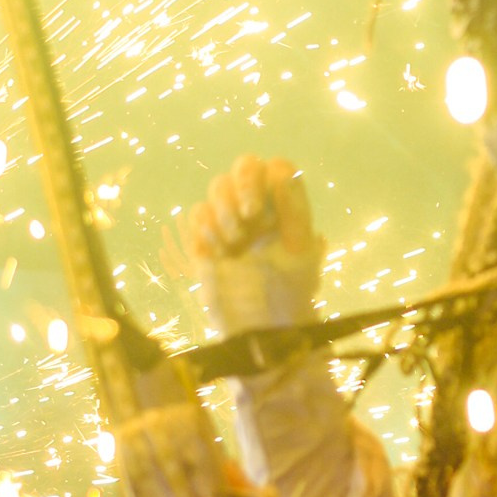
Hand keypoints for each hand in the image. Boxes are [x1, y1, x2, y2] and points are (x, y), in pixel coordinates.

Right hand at [160, 156, 321, 340]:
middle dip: (240, 186)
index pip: (274, 168)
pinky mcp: (208, 240)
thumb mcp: (300, 249)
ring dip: (222, 209)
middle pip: (242, 167)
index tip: (260, 207)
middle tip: (247, 216)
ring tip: (233, 242)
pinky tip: (215, 252)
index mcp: (286, 208)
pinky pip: (196, 215)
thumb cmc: (291, 291)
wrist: (264, 329)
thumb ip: (293, 209)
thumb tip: (281, 171)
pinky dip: (202, 228)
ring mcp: (232, 222)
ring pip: (216, 188)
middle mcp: (260, 209)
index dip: (264, 178)